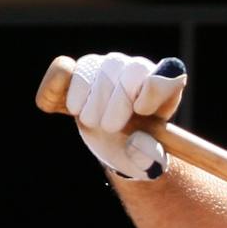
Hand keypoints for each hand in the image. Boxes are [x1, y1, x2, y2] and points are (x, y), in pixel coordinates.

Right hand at [64, 52, 185, 179]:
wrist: (114, 144)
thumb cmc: (138, 149)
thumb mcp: (148, 161)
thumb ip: (149, 157)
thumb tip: (136, 143)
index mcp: (165, 91)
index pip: (170, 76)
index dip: (154, 88)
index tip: (140, 110)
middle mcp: (138, 71)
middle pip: (130, 70)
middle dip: (117, 101)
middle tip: (110, 128)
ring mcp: (107, 66)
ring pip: (97, 68)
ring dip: (91, 100)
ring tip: (91, 121)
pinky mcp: (78, 71)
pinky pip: (63, 69)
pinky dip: (56, 88)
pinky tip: (68, 108)